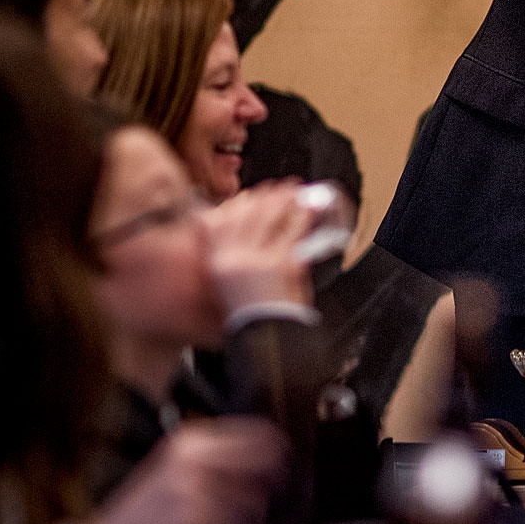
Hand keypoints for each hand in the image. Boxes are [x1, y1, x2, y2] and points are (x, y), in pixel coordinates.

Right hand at [80, 417, 284, 523]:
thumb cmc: (150, 504)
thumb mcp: (174, 464)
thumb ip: (212, 453)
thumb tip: (264, 449)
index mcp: (191, 440)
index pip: (254, 432)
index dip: (277, 444)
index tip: (286, 455)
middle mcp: (194, 459)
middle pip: (262, 459)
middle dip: (276, 475)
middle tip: (278, 486)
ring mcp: (196, 488)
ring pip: (255, 496)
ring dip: (258, 509)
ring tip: (247, 517)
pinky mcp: (198, 518)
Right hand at [204, 181, 315, 315]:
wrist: (266, 337)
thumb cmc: (251, 316)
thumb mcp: (226, 287)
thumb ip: (232, 261)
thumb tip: (246, 238)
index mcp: (217, 262)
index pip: (220, 221)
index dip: (238, 204)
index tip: (250, 196)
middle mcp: (234, 257)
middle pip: (248, 213)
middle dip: (266, 195)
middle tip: (279, 186)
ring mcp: (258, 258)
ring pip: (270, 216)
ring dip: (284, 198)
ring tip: (295, 192)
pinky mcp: (282, 263)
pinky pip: (293, 231)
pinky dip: (301, 216)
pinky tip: (307, 210)